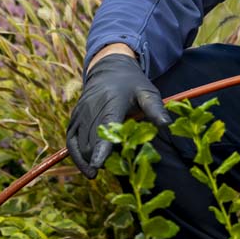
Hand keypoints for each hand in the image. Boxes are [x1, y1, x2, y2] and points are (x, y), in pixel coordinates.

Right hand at [66, 54, 171, 178]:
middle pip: (91, 140)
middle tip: (115, 169)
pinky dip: (77, 156)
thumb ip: (156, 110)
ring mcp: (80, 113)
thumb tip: (168, 127)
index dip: (100, 148)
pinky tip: (87, 168)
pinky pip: (71, 141)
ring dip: (89, 159)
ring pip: (80, 144)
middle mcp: (92, 107)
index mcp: (112, 102)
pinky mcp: (74, 118)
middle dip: (98, 158)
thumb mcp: (147, 93)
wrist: (109, 68)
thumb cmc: (132, 84)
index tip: (98, 165)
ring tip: (101, 170)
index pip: (104, 127)